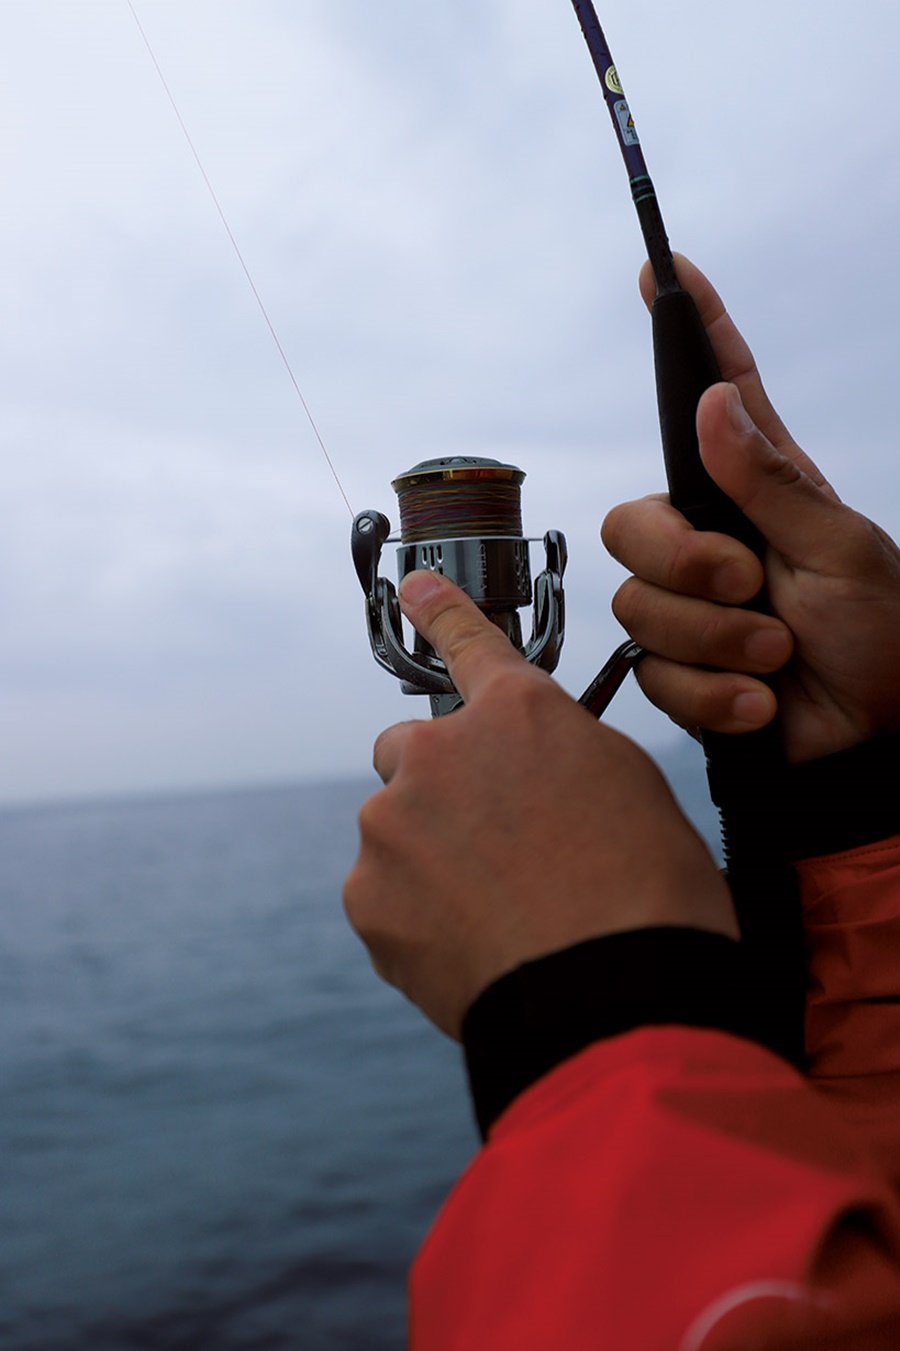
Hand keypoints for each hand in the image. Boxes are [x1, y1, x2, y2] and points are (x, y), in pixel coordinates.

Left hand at [343, 569, 736, 1037]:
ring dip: (430, 857)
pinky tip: (472, 947)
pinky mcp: (368, 897)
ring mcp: (393, 825)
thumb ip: (561, 755)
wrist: (616, 997)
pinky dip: (416, 916)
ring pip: (397, 828)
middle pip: (411, 751)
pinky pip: (384, 894)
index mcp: (518, 714)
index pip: (468, 641)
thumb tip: (528, 771)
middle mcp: (440, 752)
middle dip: (440, 786)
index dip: (442, 610)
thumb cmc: (649, 893)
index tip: (415, 587)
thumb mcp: (630, 789)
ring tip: (498, 914)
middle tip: (494, 845)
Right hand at [601, 255, 899, 765]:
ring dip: (718, 641)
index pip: (718, 394)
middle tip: (752, 589)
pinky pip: (654, 672)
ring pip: (639, 605)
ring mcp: (690, 608)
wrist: (872, 746)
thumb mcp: (842, 550)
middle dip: (688, 565)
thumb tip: (713, 403)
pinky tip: (762, 702)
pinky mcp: (677, 670)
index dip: (691, 330)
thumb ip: (771, 482)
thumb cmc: (882, 638)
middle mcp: (712, 541)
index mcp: (759, 492)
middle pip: (632, 523)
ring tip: (779, 658)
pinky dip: (715, 693)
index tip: (662, 269)